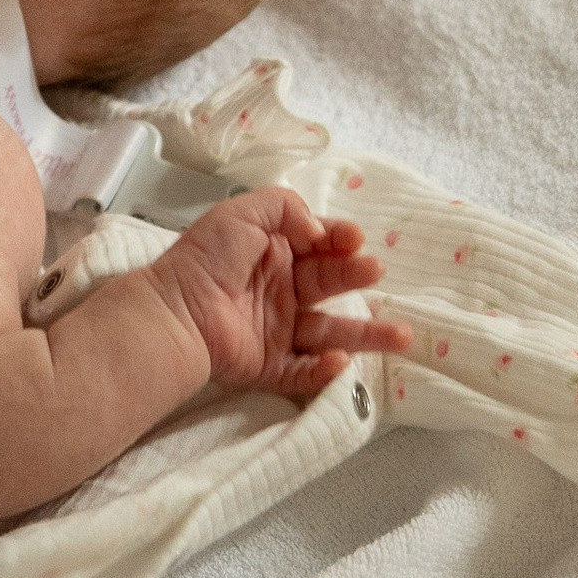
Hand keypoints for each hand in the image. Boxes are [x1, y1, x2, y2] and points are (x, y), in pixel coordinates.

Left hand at [150, 190, 409, 401]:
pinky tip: (340, 360)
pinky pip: (304, 371)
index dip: (341, 240)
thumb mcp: (241, 212)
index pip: (321, 246)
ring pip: (331, 333)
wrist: (176, 311)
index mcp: (275, 253)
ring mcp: (277, 330)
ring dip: (366, 334)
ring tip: (401, 335)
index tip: (354, 239)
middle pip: (331, 285)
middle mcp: (281, 290)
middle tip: (374, 271)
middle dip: (357, 278)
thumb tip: (317, 229)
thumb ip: (284, 206)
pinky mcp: (269, 366)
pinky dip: (324, 369)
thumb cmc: (206, 259)